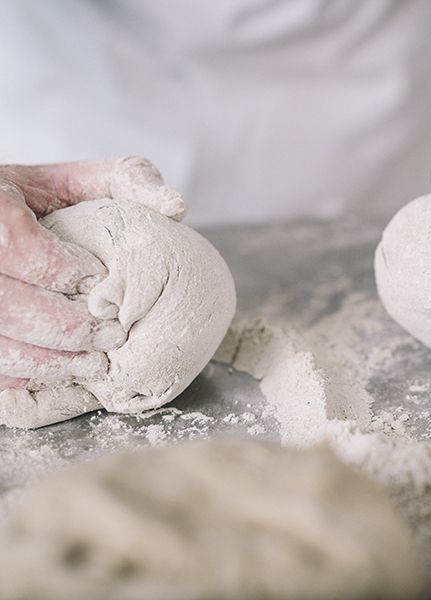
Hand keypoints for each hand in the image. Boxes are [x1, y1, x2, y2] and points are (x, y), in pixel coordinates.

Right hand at [0, 157, 183, 390]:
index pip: (11, 241)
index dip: (56, 267)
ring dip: (48, 360)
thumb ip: (129, 181)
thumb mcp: (85, 179)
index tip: (97, 279)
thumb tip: (175, 208)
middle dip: (65, 326)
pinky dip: (28, 374)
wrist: (1, 210)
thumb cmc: (47, 199)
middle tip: (113, 335)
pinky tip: (66, 371)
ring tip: (96, 363)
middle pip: (3, 302)